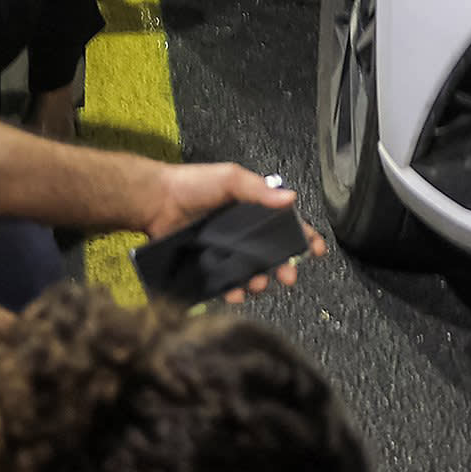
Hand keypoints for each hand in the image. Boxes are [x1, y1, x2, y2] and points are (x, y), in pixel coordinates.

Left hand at [137, 163, 329, 299]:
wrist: (154, 201)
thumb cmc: (191, 184)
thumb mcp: (230, 179)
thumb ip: (259, 190)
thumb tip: (290, 198)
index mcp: (252, 209)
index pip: (284, 224)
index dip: (303, 237)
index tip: (316, 249)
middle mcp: (241, 231)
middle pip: (272, 254)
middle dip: (284, 267)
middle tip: (288, 276)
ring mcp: (225, 249)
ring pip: (251, 271)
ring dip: (260, 281)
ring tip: (258, 284)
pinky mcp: (208, 264)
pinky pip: (226, 281)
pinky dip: (234, 290)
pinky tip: (236, 292)